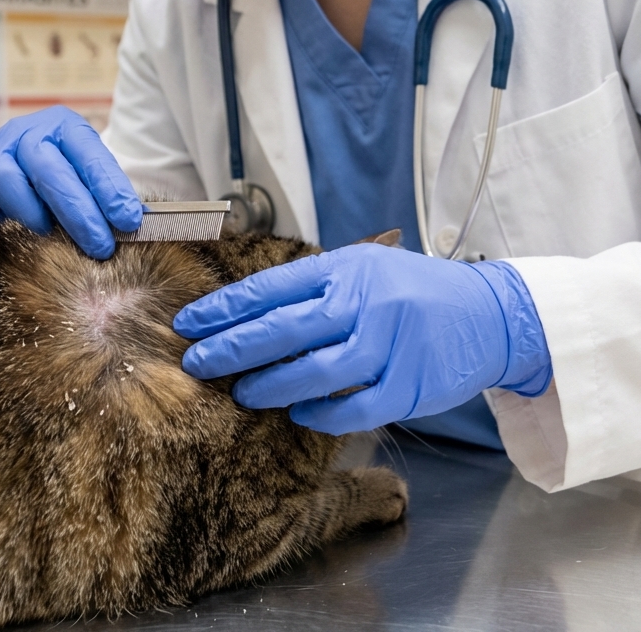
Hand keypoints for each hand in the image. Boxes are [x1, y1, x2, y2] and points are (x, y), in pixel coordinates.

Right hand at [0, 105, 141, 258]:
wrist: (30, 163)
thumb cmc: (70, 177)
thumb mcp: (93, 176)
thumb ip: (108, 196)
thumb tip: (130, 225)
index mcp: (66, 127)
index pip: (89, 155)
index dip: (109, 189)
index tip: (129, 220)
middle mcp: (26, 132)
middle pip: (48, 168)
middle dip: (76, 212)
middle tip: (98, 246)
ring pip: (4, 178)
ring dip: (30, 214)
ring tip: (50, 239)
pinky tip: (7, 231)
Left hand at [173, 244, 551, 434]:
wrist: (490, 314)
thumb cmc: (412, 289)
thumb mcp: (362, 266)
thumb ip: (311, 284)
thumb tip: (243, 306)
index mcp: (345, 268)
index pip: (271, 288)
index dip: (225, 308)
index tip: (189, 323)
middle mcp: (365, 302)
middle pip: (283, 328)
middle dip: (232, 348)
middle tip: (196, 363)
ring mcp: (390, 345)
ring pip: (316, 370)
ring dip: (271, 384)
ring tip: (241, 393)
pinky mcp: (412, 386)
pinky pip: (356, 408)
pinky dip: (322, 414)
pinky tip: (298, 414)